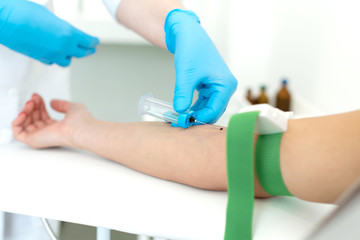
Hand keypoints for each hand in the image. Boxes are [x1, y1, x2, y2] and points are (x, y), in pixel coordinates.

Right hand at [0, 0, 98, 66]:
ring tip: (74, 52)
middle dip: (87, 50)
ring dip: (72, 56)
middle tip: (91, 48)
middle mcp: (63, 47)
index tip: (96, 41)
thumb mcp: (49, 16)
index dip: (93, 41)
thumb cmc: (23, 12)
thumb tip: (64, 30)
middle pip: (81, 53)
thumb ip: (61, 26)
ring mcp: (51, 54)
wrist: (3, 21)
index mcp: (68, 34)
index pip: (87, 41)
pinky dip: (57, 58)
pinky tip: (57, 54)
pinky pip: (53, 61)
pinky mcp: (40, 58)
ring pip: (68, 61)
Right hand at [12, 94, 92, 148]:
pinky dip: (17, 122)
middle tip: (34, 98)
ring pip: (25, 124)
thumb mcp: (72, 107)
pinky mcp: (34, 140)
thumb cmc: (82, 121)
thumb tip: (52, 102)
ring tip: (30, 104)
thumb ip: (61, 105)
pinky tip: (23, 113)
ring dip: (24, 111)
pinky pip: (18, 133)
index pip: (42, 116)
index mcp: (57, 126)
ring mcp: (41, 137)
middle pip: (33, 119)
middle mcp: (49, 132)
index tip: (37, 96)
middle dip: (31, 106)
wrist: (82, 129)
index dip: (38, 105)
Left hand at [165, 9, 237, 123]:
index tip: (184, 122)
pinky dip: (193, 107)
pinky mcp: (210, 86)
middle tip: (180, 123)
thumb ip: (183, 94)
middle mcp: (225, 87)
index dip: (200, 118)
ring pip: (208, 108)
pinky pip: (204, 102)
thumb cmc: (192, 48)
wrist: (188, 34)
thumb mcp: (186, 74)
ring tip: (179, 118)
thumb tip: (179, 111)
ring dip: (195, 113)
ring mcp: (218, 87)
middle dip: (198, 118)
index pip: (215, 110)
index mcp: (226, 84)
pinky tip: (182, 110)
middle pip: (213, 111)